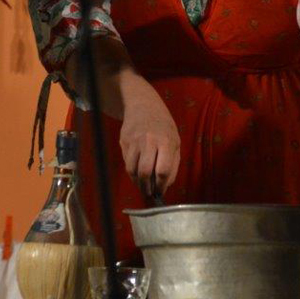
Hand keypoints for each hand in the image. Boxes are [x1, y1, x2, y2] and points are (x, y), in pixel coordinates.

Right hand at [119, 75, 180, 201]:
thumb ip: (173, 164)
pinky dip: (132, 172)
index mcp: (166, 142)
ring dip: (137, 182)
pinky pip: (126, 163)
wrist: (143, 106)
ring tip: (143, 186)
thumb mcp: (175, 141)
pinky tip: (137, 174)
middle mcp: (149, 141)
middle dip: (146, 187)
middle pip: (145, 172)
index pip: (163, 169)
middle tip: (149, 193)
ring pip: (132, 170)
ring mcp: (134, 141)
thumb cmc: (164, 126)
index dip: (161, 185)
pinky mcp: (123, 142)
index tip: (160, 191)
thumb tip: (166, 185)